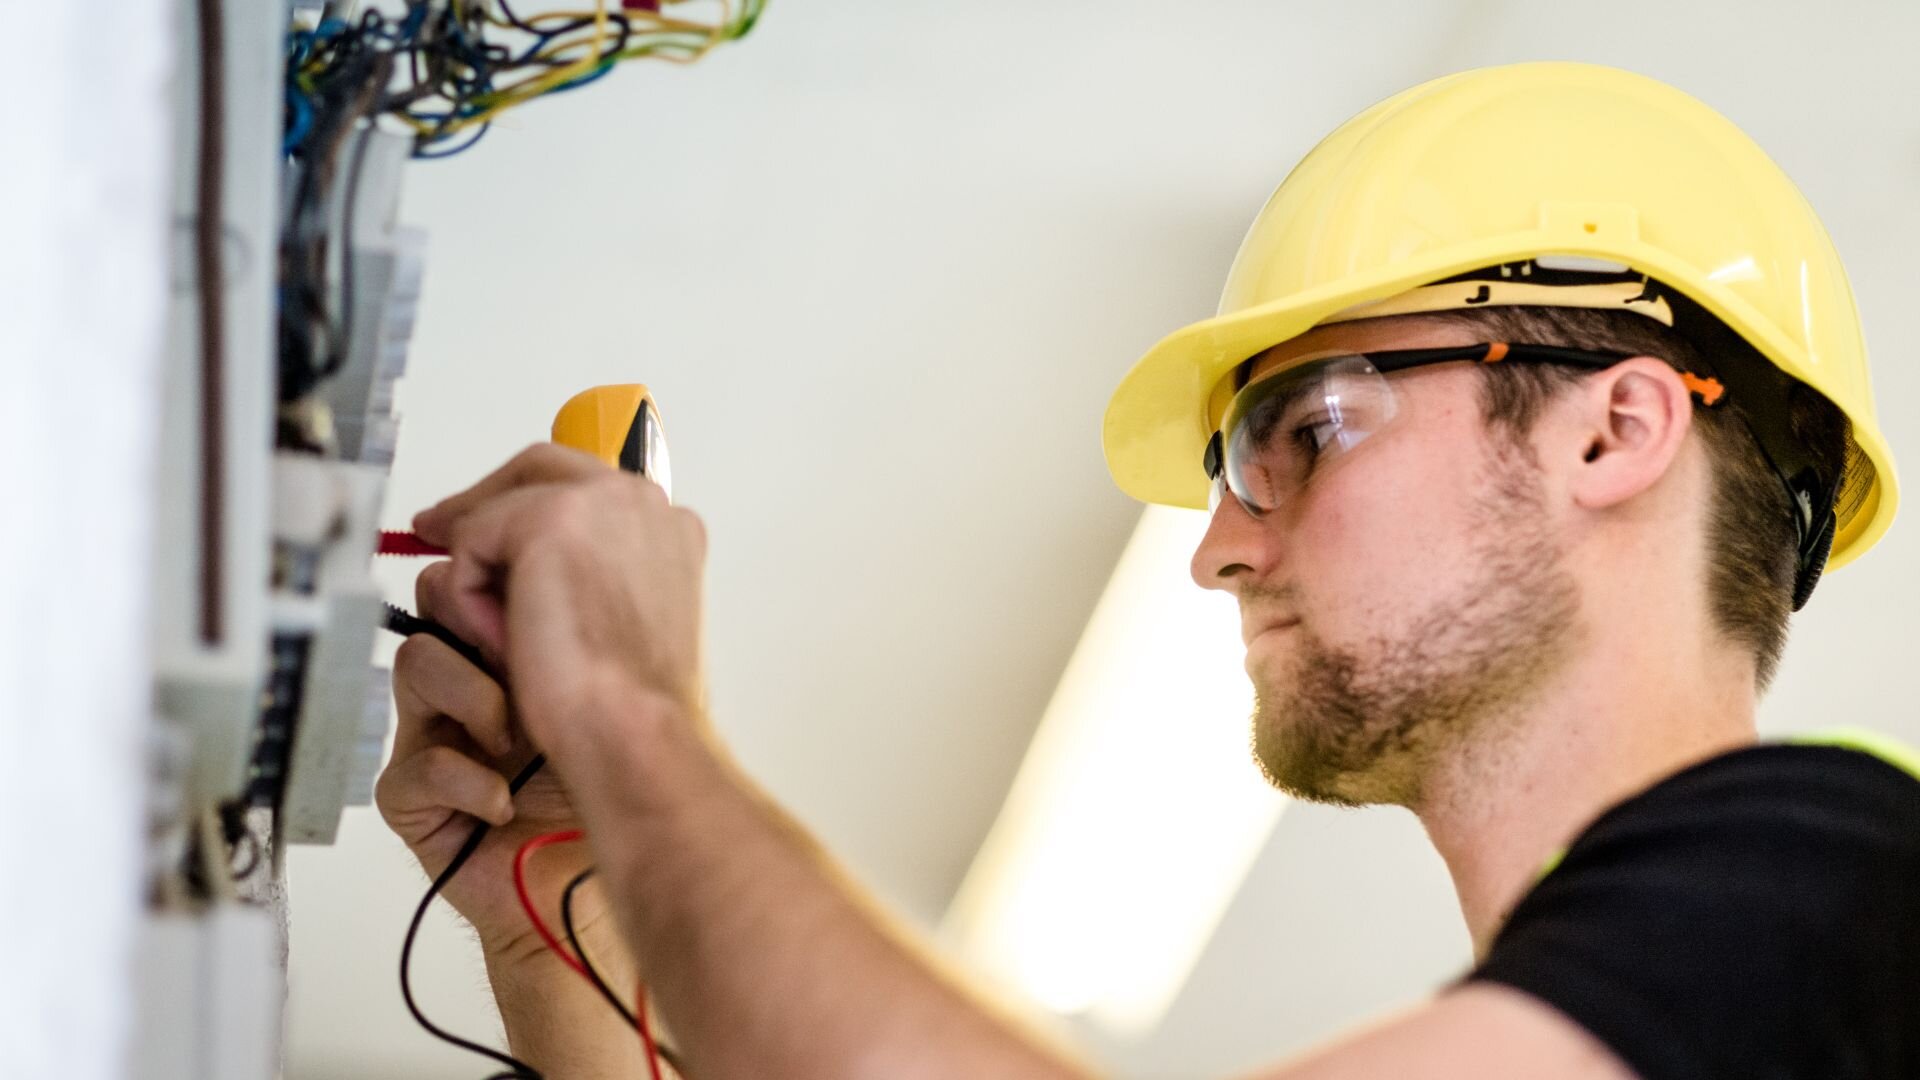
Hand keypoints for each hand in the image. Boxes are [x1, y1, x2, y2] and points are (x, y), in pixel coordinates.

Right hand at [374, 559, 626, 967]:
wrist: (603, 867)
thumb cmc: (608, 771)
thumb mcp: (607, 657)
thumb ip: (575, 590)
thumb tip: (558, 529)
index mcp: (519, 636)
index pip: (480, 561)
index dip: (492, 558)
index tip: (512, 567)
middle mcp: (474, 674)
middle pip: (437, 597)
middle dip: (484, 619)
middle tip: (525, 657)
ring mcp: (439, 731)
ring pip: (416, 663)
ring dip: (481, 698)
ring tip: (521, 739)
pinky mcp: (416, 795)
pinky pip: (418, 763)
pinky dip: (474, 781)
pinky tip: (507, 797)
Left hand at [410, 443, 709, 782]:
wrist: (636, 734)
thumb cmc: (634, 705)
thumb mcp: (621, 622)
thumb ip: (593, 575)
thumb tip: (528, 565)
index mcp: (670, 526)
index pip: (583, 488)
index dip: (525, 505)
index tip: (484, 532)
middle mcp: (643, 499)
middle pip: (539, 469)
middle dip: (483, 502)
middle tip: (434, 531)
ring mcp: (600, 501)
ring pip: (499, 507)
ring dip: (479, 567)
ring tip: (493, 636)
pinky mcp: (549, 518)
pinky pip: (471, 540)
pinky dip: (469, 595)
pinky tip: (501, 642)